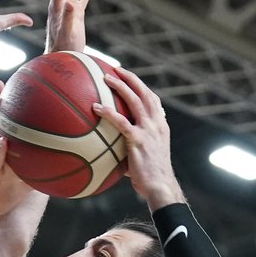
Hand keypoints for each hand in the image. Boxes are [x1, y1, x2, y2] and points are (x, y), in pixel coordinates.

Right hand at [0, 80, 33, 216]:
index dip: (10, 108)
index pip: (7, 125)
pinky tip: (4, 142)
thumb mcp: (28, 181)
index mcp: (4, 150)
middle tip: (1, 81)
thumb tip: (66, 166)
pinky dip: (0, 152)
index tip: (16, 88)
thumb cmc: (6, 196)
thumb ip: (42, 171)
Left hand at [92, 66, 185, 207]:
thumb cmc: (150, 178)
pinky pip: (121, 121)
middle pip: (144, 93)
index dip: (141, 86)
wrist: (160, 187)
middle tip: (116, 69)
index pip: (152, 100)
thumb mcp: (144, 158)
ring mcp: (148, 130)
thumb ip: (131, 148)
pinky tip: (95, 107)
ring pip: (135, 100)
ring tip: (105, 78)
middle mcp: (157, 124)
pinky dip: (108, 112)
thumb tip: (111, 150)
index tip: (129, 78)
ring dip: (120, 86)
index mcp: (160, 126)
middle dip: (130, 78)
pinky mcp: (138, 140)